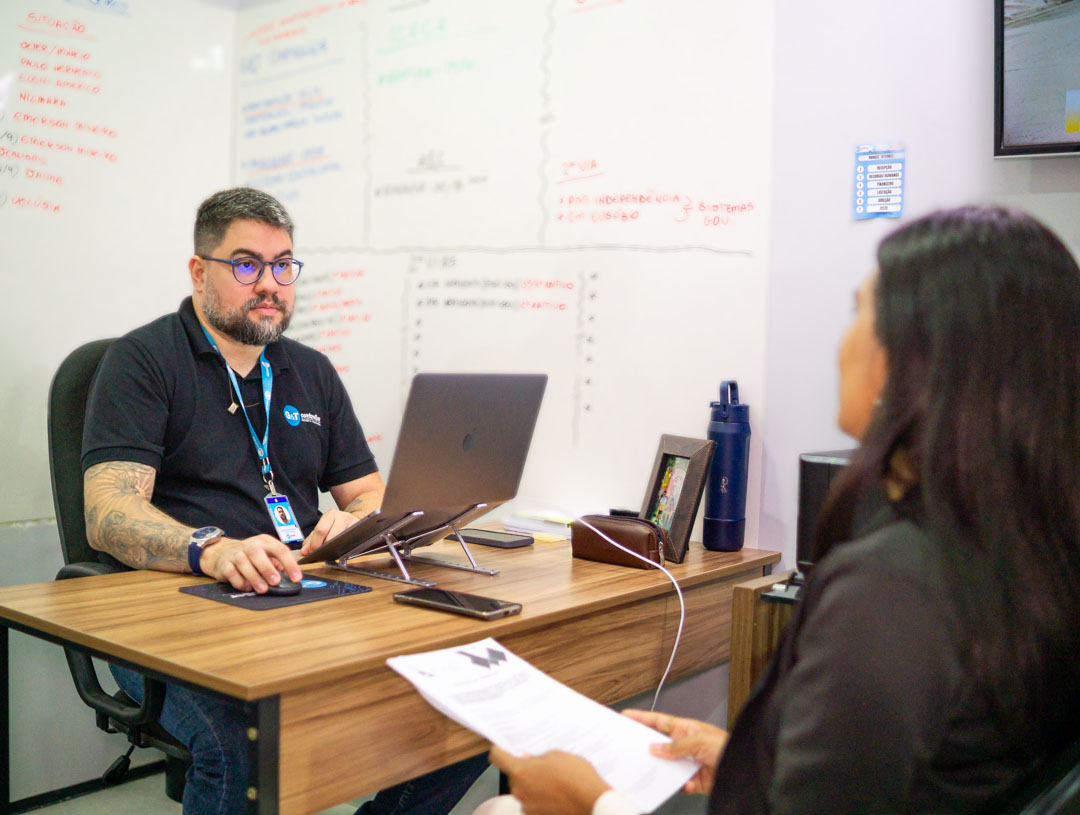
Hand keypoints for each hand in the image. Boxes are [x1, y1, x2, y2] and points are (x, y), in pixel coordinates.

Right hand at [203, 534, 301, 592]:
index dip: (290, 564)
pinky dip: (239, 581)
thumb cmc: (251, 556)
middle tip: (276, 582)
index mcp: (265, 541)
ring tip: (263, 589)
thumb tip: (291, 576)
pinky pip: (231, 572)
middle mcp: (250, 545)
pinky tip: (247, 587)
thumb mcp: (267, 555)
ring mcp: (235, 554)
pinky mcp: (224, 564)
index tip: (297, 578)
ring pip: (243, 563)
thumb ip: (279, 564)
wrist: (223, 552)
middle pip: (257, 553)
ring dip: (254, 577)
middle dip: (267, 568)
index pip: (280, 549)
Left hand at [300, 509, 360, 555]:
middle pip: (331, 537)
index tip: (312, 552)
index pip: (321, 530)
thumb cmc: (335, 526)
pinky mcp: (360, 531)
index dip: (315, 543)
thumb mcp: (322, 529)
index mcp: (330, 514)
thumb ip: (311, 540)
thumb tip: (305, 551)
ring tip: (330, 553)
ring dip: (334, 550)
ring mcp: (353, 523)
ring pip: (341, 541)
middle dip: (324, 548)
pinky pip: (351, 543)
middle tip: (321, 554)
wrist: (350, 521)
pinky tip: (341, 551)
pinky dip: (344, 549)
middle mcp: (343, 517)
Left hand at [489, 747, 609, 814]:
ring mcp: (527, 807)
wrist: (592, 802)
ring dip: (532, 786)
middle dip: (523, 770)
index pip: (497, 757)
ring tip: (553, 782)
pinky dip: (540, 799)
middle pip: (513, 776)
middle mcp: (518, 791)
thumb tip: (526, 759)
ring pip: (523, 791)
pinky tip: (556, 795)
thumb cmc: (576, 776)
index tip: (501, 748)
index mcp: (520, 771)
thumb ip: (537, 757)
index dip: (498, 750)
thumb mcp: (557, 756)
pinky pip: (532, 804)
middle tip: (541, 767)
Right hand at [621, 709, 728, 794]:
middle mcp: (685, 745)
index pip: (659, 721)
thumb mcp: (699, 741)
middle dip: (647, 748)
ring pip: (666, 766)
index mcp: (686, 729)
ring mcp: (688, 763)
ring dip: (662, 770)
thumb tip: (656, 748)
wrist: (744, 769)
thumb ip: (676, 746)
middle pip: (659, 745)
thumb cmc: (727, 747)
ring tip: (654, 771)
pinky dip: (680, 785)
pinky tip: (686, 783)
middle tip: (631, 749)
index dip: (642, 718)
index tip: (626, 716)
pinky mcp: (694, 780)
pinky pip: (679, 784)